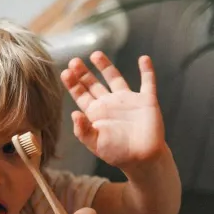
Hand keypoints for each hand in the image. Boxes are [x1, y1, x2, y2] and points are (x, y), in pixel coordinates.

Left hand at [61, 52, 165, 170]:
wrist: (142, 159)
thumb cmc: (117, 153)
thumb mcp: (95, 144)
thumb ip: (83, 130)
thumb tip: (74, 114)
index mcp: (96, 114)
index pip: (81, 95)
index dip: (73, 84)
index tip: (65, 72)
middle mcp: (110, 104)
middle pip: (94, 84)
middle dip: (83, 73)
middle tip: (74, 61)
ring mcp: (128, 101)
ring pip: (115, 78)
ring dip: (106, 66)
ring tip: (95, 54)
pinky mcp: (146, 101)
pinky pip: (148, 82)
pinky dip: (147, 70)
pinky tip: (143, 58)